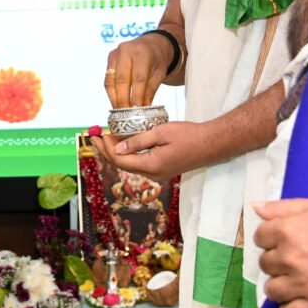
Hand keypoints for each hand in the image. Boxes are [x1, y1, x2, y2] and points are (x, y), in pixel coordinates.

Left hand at [90, 122, 204, 181]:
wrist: (211, 144)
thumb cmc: (188, 135)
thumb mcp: (160, 133)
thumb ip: (137, 141)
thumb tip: (116, 149)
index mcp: (151, 166)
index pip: (120, 160)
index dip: (105, 149)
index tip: (96, 135)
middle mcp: (153, 175)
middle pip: (123, 165)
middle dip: (107, 151)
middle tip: (95, 136)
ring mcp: (158, 175)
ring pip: (131, 165)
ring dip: (117, 153)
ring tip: (107, 138)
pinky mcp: (163, 170)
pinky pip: (140, 164)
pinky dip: (129, 154)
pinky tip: (124, 143)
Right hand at [104, 35, 174, 107]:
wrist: (151, 44)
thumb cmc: (156, 61)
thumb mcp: (159, 74)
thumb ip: (150, 91)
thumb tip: (142, 110)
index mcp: (142, 53)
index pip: (138, 78)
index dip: (136, 95)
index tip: (136, 110)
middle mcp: (126, 51)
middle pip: (121, 79)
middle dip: (123, 99)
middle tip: (126, 114)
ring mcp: (115, 53)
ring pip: (111, 80)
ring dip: (114, 98)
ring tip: (119, 112)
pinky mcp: (110, 58)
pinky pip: (108, 79)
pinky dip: (111, 92)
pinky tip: (116, 102)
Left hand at [253, 199, 307, 307]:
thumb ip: (283, 208)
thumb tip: (256, 208)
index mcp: (288, 230)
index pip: (260, 238)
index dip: (272, 237)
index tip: (286, 239)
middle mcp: (291, 258)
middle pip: (265, 264)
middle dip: (277, 260)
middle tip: (297, 258)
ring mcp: (305, 284)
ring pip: (272, 290)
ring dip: (281, 284)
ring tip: (298, 279)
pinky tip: (301, 300)